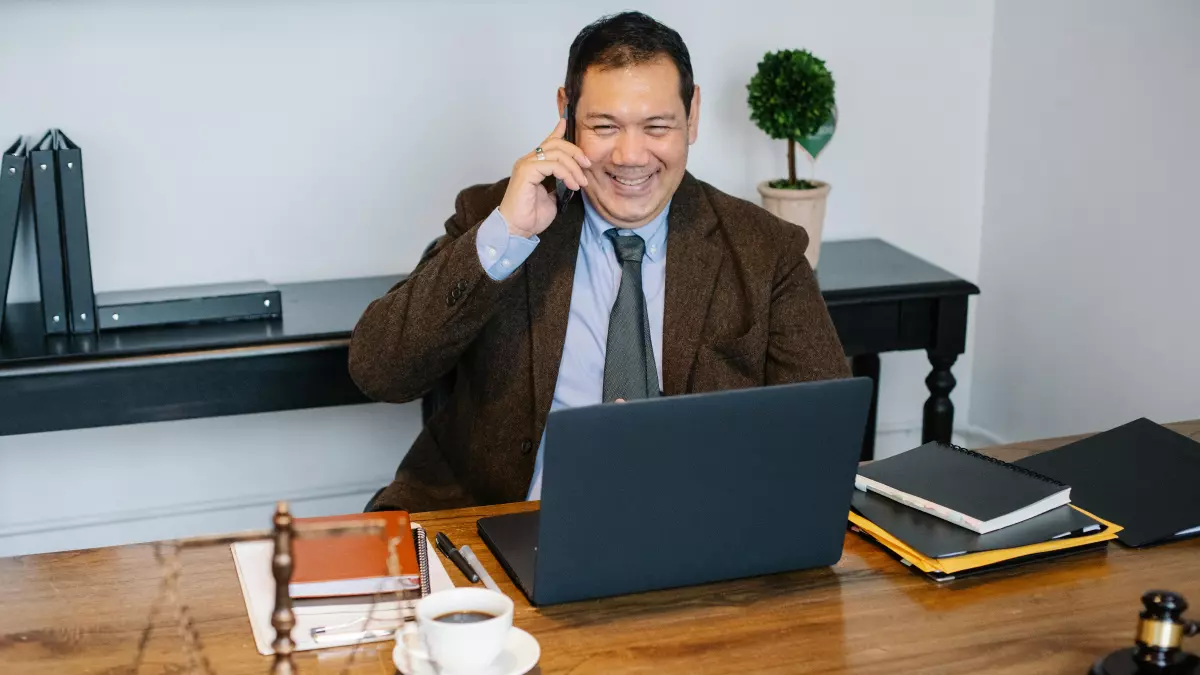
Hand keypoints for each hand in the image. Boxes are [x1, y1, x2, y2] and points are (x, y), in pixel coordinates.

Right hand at [498, 118, 590, 238]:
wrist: (517, 229)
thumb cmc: (530, 216)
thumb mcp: (552, 197)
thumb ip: (559, 184)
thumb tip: (572, 179)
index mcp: (533, 165)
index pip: (547, 143)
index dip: (558, 131)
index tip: (566, 122)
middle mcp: (528, 161)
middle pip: (555, 144)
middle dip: (575, 152)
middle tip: (587, 165)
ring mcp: (526, 165)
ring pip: (556, 153)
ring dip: (573, 166)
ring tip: (581, 182)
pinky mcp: (526, 171)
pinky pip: (552, 164)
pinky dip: (566, 173)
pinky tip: (572, 184)